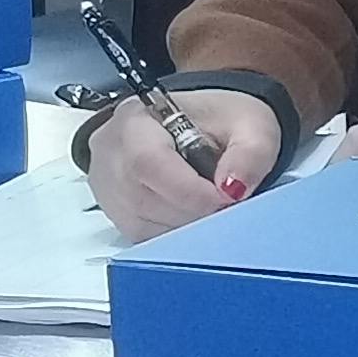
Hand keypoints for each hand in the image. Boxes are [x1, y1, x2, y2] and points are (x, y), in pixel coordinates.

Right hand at [86, 88, 282, 238]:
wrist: (204, 128)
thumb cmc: (221, 123)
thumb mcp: (251, 125)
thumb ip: (251, 153)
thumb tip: (232, 188)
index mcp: (136, 120)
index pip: (148, 163)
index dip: (189, 191)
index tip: (227, 198)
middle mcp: (111, 152)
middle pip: (144, 199)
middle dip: (194, 210)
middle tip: (227, 202)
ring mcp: (106, 185)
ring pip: (143, 224)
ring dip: (186, 224)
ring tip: (211, 201)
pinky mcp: (115, 212)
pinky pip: (143, 236)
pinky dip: (175, 232)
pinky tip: (193, 212)